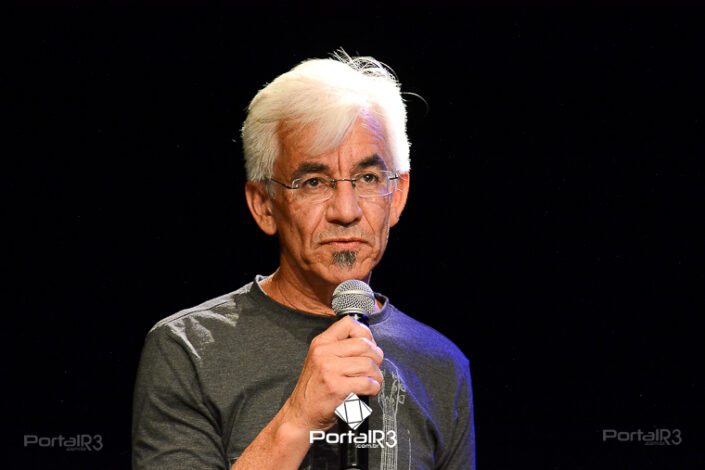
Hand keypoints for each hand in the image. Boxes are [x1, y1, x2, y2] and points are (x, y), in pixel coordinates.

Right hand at [281, 315, 383, 431]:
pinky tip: (368, 391)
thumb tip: (369, 342)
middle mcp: (324, 353)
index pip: (349, 323)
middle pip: (364, 344)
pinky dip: (374, 388)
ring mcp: (330, 370)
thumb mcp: (319, 359)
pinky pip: (368, 383)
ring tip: (372, 381)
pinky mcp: (337, 388)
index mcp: (321, 343)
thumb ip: (339, 347)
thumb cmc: (315, 388)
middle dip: (376, 357)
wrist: (300, 414)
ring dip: (377, 375)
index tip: (368, 345)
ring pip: (369, 364)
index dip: (365, 333)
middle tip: (374, 367)